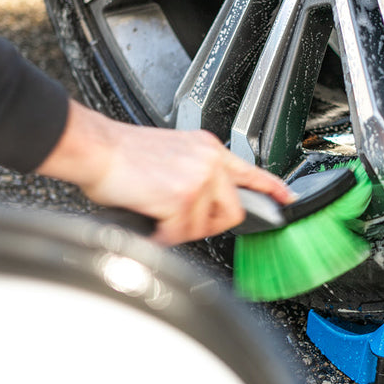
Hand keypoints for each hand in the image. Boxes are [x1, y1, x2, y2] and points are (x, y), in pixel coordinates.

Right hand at [37, 100, 292, 244]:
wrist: (97, 148)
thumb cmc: (125, 154)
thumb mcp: (173, 154)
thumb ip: (198, 174)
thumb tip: (204, 203)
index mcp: (209, 149)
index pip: (251, 171)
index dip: (272, 188)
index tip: (286, 198)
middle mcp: (210, 161)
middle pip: (233, 211)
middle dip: (209, 223)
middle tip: (184, 221)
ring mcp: (198, 179)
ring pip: (203, 226)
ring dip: (180, 228)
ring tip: (159, 215)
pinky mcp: (181, 197)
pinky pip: (181, 233)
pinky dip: (163, 235)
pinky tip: (152, 222)